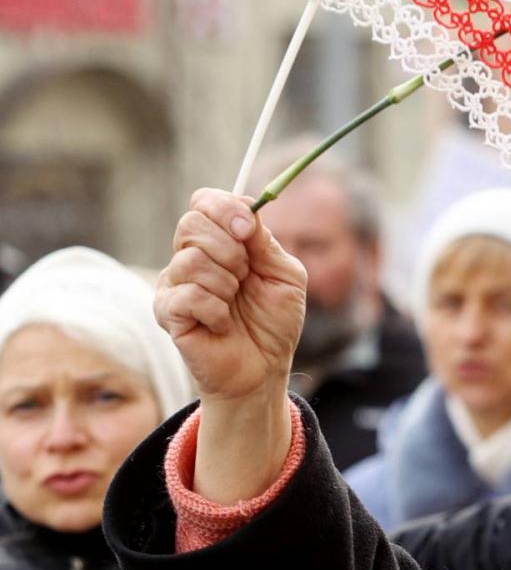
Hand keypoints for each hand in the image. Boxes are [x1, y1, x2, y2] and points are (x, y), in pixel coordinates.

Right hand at [155, 189, 306, 403]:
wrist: (265, 367)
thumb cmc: (274, 321)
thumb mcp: (285, 275)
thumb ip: (266, 242)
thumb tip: (248, 209)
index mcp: (220, 241)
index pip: (204, 202)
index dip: (224, 208)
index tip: (247, 229)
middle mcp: (191, 256)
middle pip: (191, 223)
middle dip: (230, 249)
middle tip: (245, 276)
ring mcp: (175, 284)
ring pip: (191, 260)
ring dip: (226, 284)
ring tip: (234, 304)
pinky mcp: (167, 313)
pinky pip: (188, 295)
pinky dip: (216, 310)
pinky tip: (222, 324)